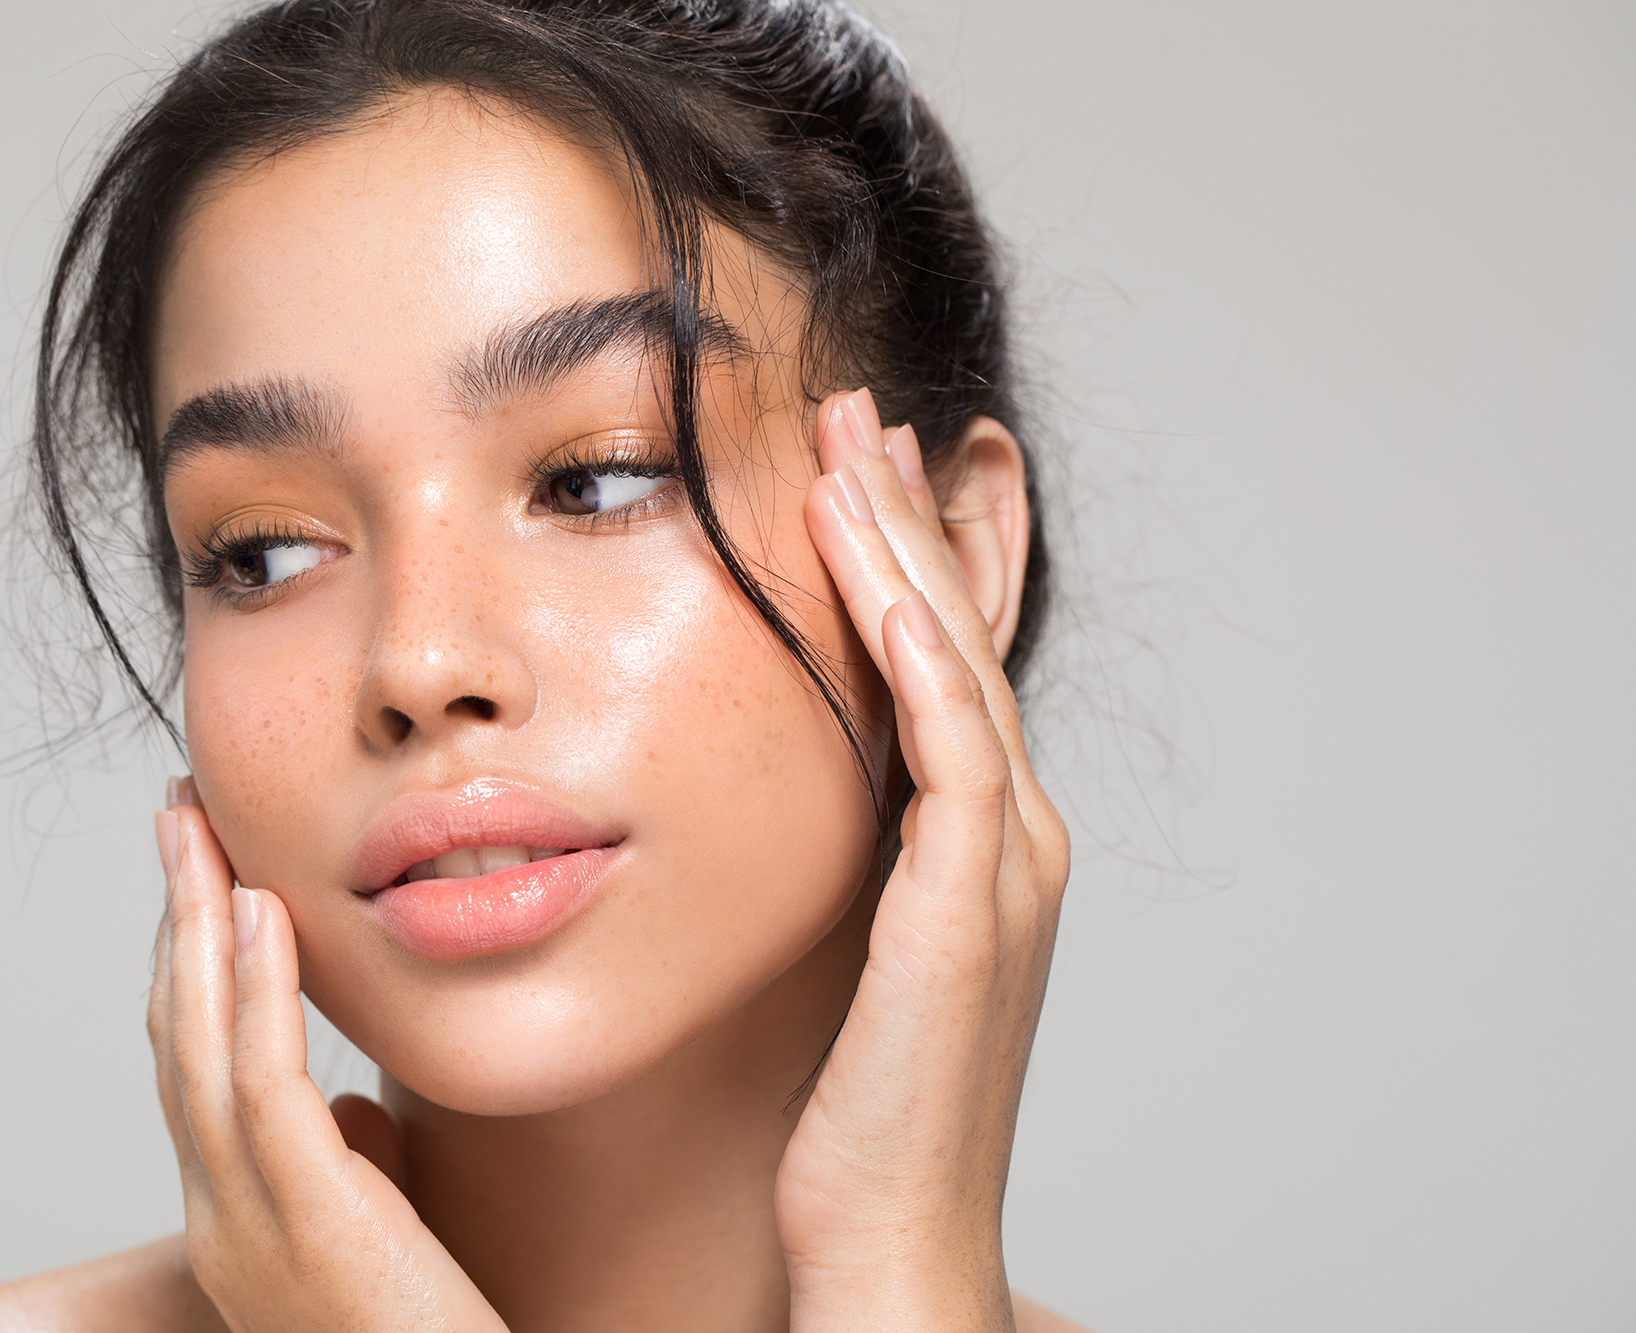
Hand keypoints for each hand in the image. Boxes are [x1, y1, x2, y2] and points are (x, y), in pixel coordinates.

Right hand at [149, 784, 507, 1331]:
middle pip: (176, 1039)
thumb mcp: (379, 1239)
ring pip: (201, 1048)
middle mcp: (219, 1218)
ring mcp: (249, 1226)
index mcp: (233, 1218)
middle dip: (175, 919)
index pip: (191, 1068)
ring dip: (198, 928)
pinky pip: (264, 1085)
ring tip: (200, 832)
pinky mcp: (308, 1223)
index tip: (201, 873)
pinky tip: (262, 914)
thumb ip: (350, 1170)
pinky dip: (254, 992)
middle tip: (176, 817)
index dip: (188, 964)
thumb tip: (350, 1108)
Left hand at [776, 390, 1070, 1330]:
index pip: (941, 671)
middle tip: (861, 416)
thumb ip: (838, 872)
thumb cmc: (859, 1115)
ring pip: (958, 669)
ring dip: (907, 553)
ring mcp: (1002, 871)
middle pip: (960, 642)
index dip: (901, 565)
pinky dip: (917, 652)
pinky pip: (946, 747)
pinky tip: (875, 575)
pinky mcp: (968, 907)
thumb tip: (774, 809)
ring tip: (855, 447)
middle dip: (910, 523)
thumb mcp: (846, 959)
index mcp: (978, 851)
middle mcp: (1009, 843)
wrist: (893, 1237)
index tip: (849, 476)